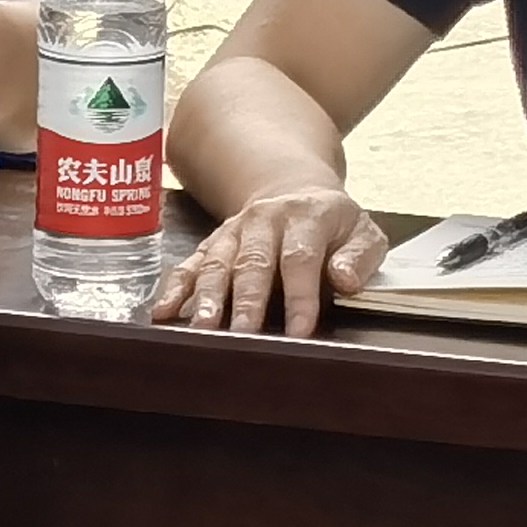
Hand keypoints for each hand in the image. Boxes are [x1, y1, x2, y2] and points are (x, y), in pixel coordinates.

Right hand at [151, 185, 388, 334]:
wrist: (293, 192)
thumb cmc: (333, 225)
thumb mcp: (363, 232)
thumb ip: (360, 257)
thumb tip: (344, 280)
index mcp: (306, 216)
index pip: (300, 259)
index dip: (300, 296)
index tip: (299, 331)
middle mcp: (264, 220)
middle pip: (253, 262)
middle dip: (246, 301)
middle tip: (242, 334)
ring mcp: (234, 230)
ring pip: (218, 263)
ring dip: (208, 297)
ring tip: (202, 327)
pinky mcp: (213, 243)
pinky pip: (191, 264)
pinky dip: (175, 287)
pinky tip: (163, 311)